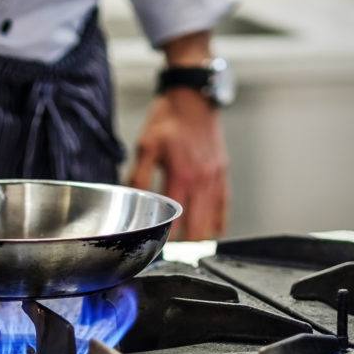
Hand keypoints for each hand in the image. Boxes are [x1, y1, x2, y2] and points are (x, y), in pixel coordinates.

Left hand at [129, 88, 228, 239]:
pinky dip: (218, 221)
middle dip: (187, 245)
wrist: (193, 98)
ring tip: (190, 250)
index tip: (159, 248)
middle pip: (199, 226)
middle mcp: (202, 180)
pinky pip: (224, 205)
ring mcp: (215, 177)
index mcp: (181, 175)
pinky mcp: (222, 172)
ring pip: (214, 219)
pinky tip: (211, 231)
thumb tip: (129, 197)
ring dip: (203, 236)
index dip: (168, 237)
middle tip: (174, 255)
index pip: (176, 218)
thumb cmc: (168, 119)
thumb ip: (139, 175)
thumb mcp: (146, 145)